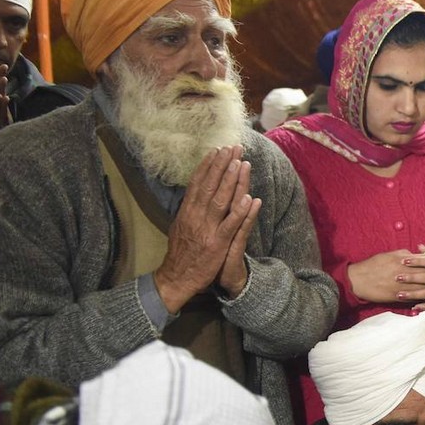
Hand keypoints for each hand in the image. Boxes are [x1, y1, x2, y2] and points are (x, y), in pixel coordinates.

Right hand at [154, 146, 253, 312]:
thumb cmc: (181, 253)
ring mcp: (207, 229)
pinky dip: (239, 211)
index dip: (208, 165)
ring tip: (240, 162)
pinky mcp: (217, 244)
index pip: (198, 182)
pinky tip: (248, 197)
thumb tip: (194, 193)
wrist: (176, 278)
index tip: (217, 149)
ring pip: (220, 200)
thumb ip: (189, 210)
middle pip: (210, 185)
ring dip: (231, 180)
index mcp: (187, 211)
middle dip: (222, 165)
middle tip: (233, 147)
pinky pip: (230, 225)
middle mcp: (195, 216)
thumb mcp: (180, 226)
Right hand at [346, 249, 424, 303]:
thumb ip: (406, 254)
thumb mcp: (390, 254)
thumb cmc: (374, 265)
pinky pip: (413, 298)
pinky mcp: (397, 297)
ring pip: (423, 288)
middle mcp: (404, 272)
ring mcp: (401, 286)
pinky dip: (420, 298)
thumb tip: (418, 255)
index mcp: (403, 260)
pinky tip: (424, 298)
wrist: (358, 280)